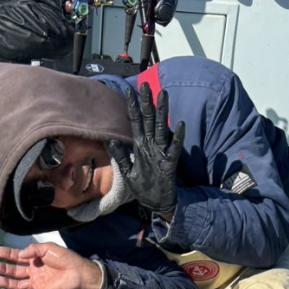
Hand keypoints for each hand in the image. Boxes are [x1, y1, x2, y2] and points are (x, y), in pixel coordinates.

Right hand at [0, 244, 101, 288]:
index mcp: (35, 259)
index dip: (8, 255)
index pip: (18, 257)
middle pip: (15, 271)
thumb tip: (20, 254)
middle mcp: (33, 271)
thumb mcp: (48, 248)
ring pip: (18, 284)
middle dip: (4, 269)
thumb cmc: (65, 258)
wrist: (77, 271)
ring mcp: (36, 283)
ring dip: (8, 283)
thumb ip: (33, 250)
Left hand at [108, 84, 184, 217]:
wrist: (155, 203)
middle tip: (146, 85)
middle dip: (148, 103)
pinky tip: (180, 125)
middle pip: (149, 120)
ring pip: (162, 128)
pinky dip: (177, 138)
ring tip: (163, 95)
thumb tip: (109, 140)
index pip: (135, 122)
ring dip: (163, 113)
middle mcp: (151, 145)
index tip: (129, 91)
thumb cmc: (142, 187)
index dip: (133, 108)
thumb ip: (120, 156)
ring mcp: (161, 152)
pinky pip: (174, 148)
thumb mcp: (127, 172)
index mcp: (140, 146)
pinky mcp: (170, 163)